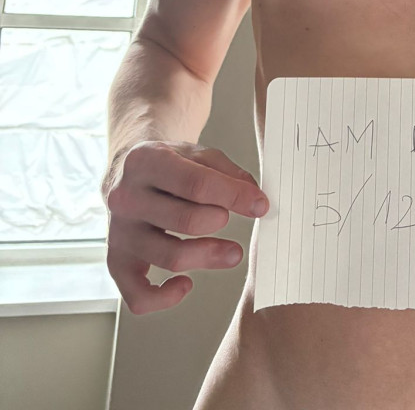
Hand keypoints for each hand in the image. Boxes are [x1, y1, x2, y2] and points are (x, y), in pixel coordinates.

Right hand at [103, 141, 268, 315]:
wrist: (128, 171)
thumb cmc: (168, 164)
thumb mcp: (196, 154)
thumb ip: (227, 173)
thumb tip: (254, 200)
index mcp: (146, 161)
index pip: (196, 183)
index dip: (234, 196)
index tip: (260, 205)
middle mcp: (126, 197)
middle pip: (186, 220)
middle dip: (220, 220)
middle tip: (232, 219)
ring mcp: (119, 232)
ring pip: (169, 256)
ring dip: (209, 257)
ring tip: (233, 252)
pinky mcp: (116, 261)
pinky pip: (137, 295)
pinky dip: (164, 299)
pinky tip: (186, 284)